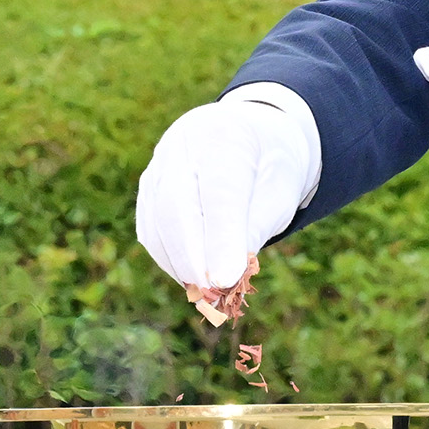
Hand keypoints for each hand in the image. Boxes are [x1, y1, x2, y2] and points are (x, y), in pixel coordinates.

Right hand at [135, 89, 320, 303]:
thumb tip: (226, 277)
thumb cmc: (268, 168)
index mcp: (226, 136)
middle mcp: (184, 144)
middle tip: (213, 295)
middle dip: (192, 258)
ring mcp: (159, 164)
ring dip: (179, 264)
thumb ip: (254, 228)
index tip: (225, 280)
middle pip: (176, 205)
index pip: (220, 191)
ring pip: (157, 222)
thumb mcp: (280, 192)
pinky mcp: (147, 187)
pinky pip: (151, 229)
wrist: (247, 133)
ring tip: (208, 293)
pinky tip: (194, 276)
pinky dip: (170, 258)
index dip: (221, 239)